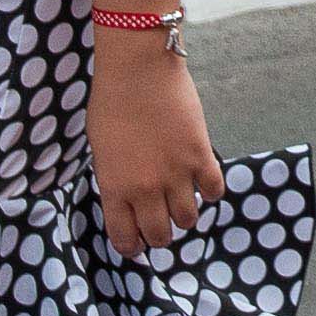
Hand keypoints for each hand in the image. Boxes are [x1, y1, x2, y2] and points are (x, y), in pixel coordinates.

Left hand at [97, 16, 220, 251]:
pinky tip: (202, 179)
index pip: (125, 239)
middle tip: (161, 222)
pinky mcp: (200, 155)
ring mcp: (175, 174)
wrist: (137, 69)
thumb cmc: (111, 102)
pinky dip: (210, 191)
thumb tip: (129, 199)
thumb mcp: (101, 150)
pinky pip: (215, 191)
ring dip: (185, 214)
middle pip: (160, 236)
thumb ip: (114, 180)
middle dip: (160, 235)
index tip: (137, 242)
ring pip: (189, 220)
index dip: (133, 246)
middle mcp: (145, 189)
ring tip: (182, 199)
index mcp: (114, 189)